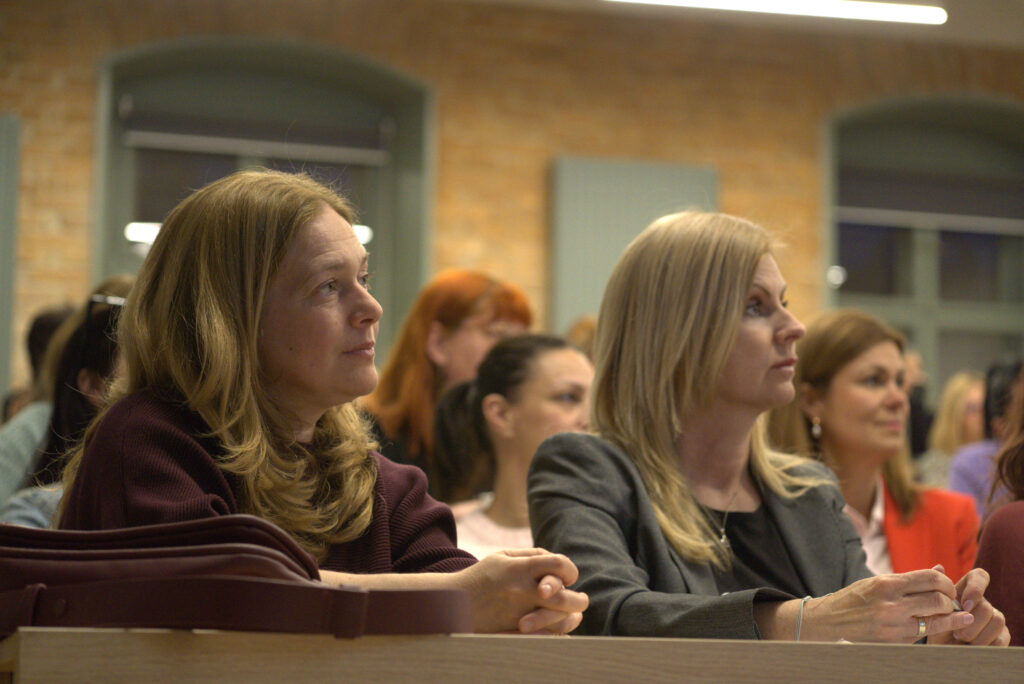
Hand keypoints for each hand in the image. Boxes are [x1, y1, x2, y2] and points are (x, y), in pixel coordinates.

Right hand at [453, 548, 588, 634]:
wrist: (451, 603)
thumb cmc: (480, 577)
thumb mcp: (501, 557)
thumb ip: (531, 555)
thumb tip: (557, 561)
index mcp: (519, 569)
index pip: (559, 564)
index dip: (570, 570)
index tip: (568, 576)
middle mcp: (520, 592)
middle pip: (565, 598)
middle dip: (579, 600)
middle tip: (581, 600)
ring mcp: (517, 615)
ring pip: (559, 621)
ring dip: (572, 618)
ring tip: (574, 616)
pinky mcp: (513, 633)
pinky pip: (546, 638)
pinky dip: (558, 634)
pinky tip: (561, 629)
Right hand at [807, 568, 972, 642]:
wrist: (829, 623)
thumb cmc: (853, 600)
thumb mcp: (877, 582)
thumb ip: (909, 579)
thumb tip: (939, 569)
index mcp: (886, 584)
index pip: (929, 578)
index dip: (946, 581)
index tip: (947, 585)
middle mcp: (891, 604)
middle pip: (938, 599)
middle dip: (950, 599)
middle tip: (951, 600)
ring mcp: (894, 626)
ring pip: (936, 620)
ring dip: (949, 616)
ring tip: (953, 613)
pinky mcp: (895, 642)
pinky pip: (924, 634)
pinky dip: (937, 628)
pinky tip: (945, 624)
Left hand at [927, 568, 1008, 645]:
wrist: (939, 648)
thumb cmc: (934, 626)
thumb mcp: (931, 610)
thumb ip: (935, 591)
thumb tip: (939, 567)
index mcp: (965, 591)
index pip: (980, 576)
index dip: (976, 588)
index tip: (964, 604)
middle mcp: (982, 602)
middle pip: (986, 605)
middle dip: (971, 622)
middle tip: (956, 633)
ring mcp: (993, 618)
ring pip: (997, 619)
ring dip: (978, 634)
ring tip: (962, 640)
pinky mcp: (1000, 635)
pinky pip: (1001, 637)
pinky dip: (986, 644)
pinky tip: (972, 647)